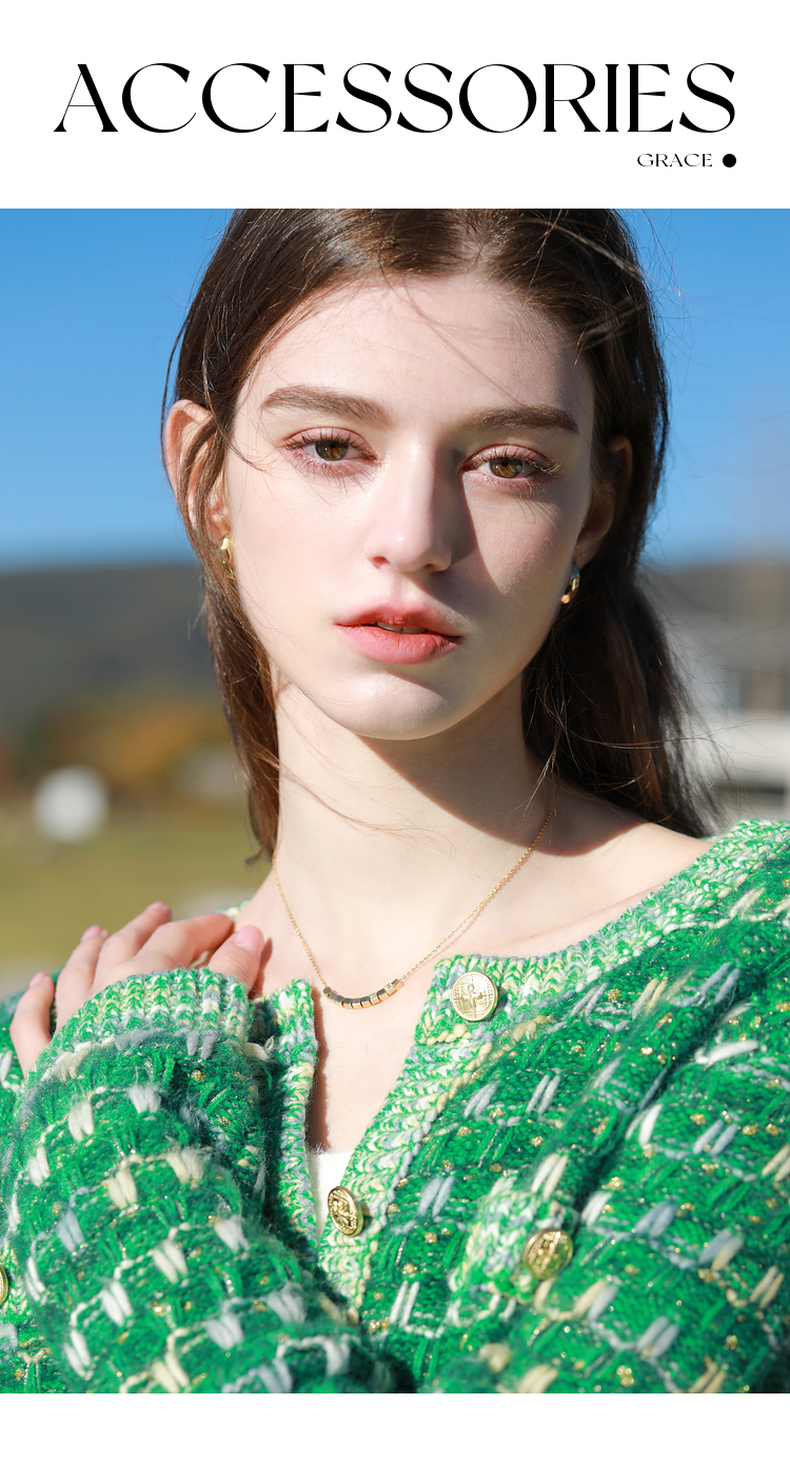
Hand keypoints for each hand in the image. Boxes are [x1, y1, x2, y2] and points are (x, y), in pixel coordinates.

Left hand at [10, 902, 265, 1077]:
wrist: (136, 1143)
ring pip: (77, 975)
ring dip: (89, 950)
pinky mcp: (48, 1065)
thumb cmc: (186, 1081)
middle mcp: (103, 994)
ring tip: (98, 931)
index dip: (206, 927)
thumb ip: (234, 976)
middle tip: (162, 910)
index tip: (230, 924)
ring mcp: (72, 1027)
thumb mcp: (220, 1022)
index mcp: (147, 981)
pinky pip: (33, 1026)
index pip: (179, 939)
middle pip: (126, 947)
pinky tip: (40, 982)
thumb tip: (250, 933)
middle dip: (147, 926)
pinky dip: (35, 1000)